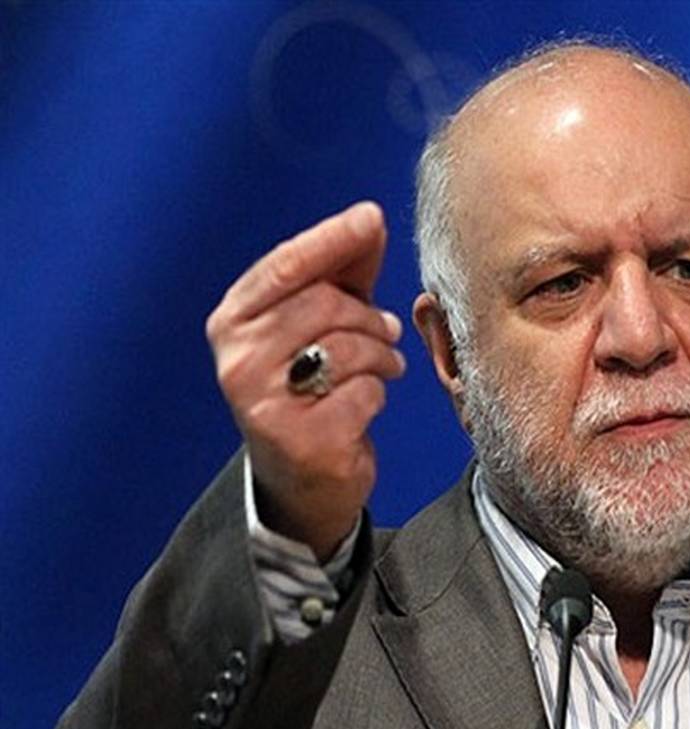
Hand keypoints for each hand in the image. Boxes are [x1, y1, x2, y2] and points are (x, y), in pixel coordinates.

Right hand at [205, 201, 403, 559]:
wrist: (302, 477)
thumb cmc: (312, 386)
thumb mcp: (319, 323)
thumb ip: (340, 272)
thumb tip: (368, 220)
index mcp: (232, 321)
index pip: (285, 265)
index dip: (333, 237)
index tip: (371, 217)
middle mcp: (237, 361)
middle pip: (326, 304)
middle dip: (370, 317)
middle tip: (384, 332)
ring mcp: (264, 403)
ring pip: (349, 347)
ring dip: (381, 356)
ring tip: (381, 366)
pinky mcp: (301, 440)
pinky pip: (364, 392)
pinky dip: (377, 394)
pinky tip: (364, 404)